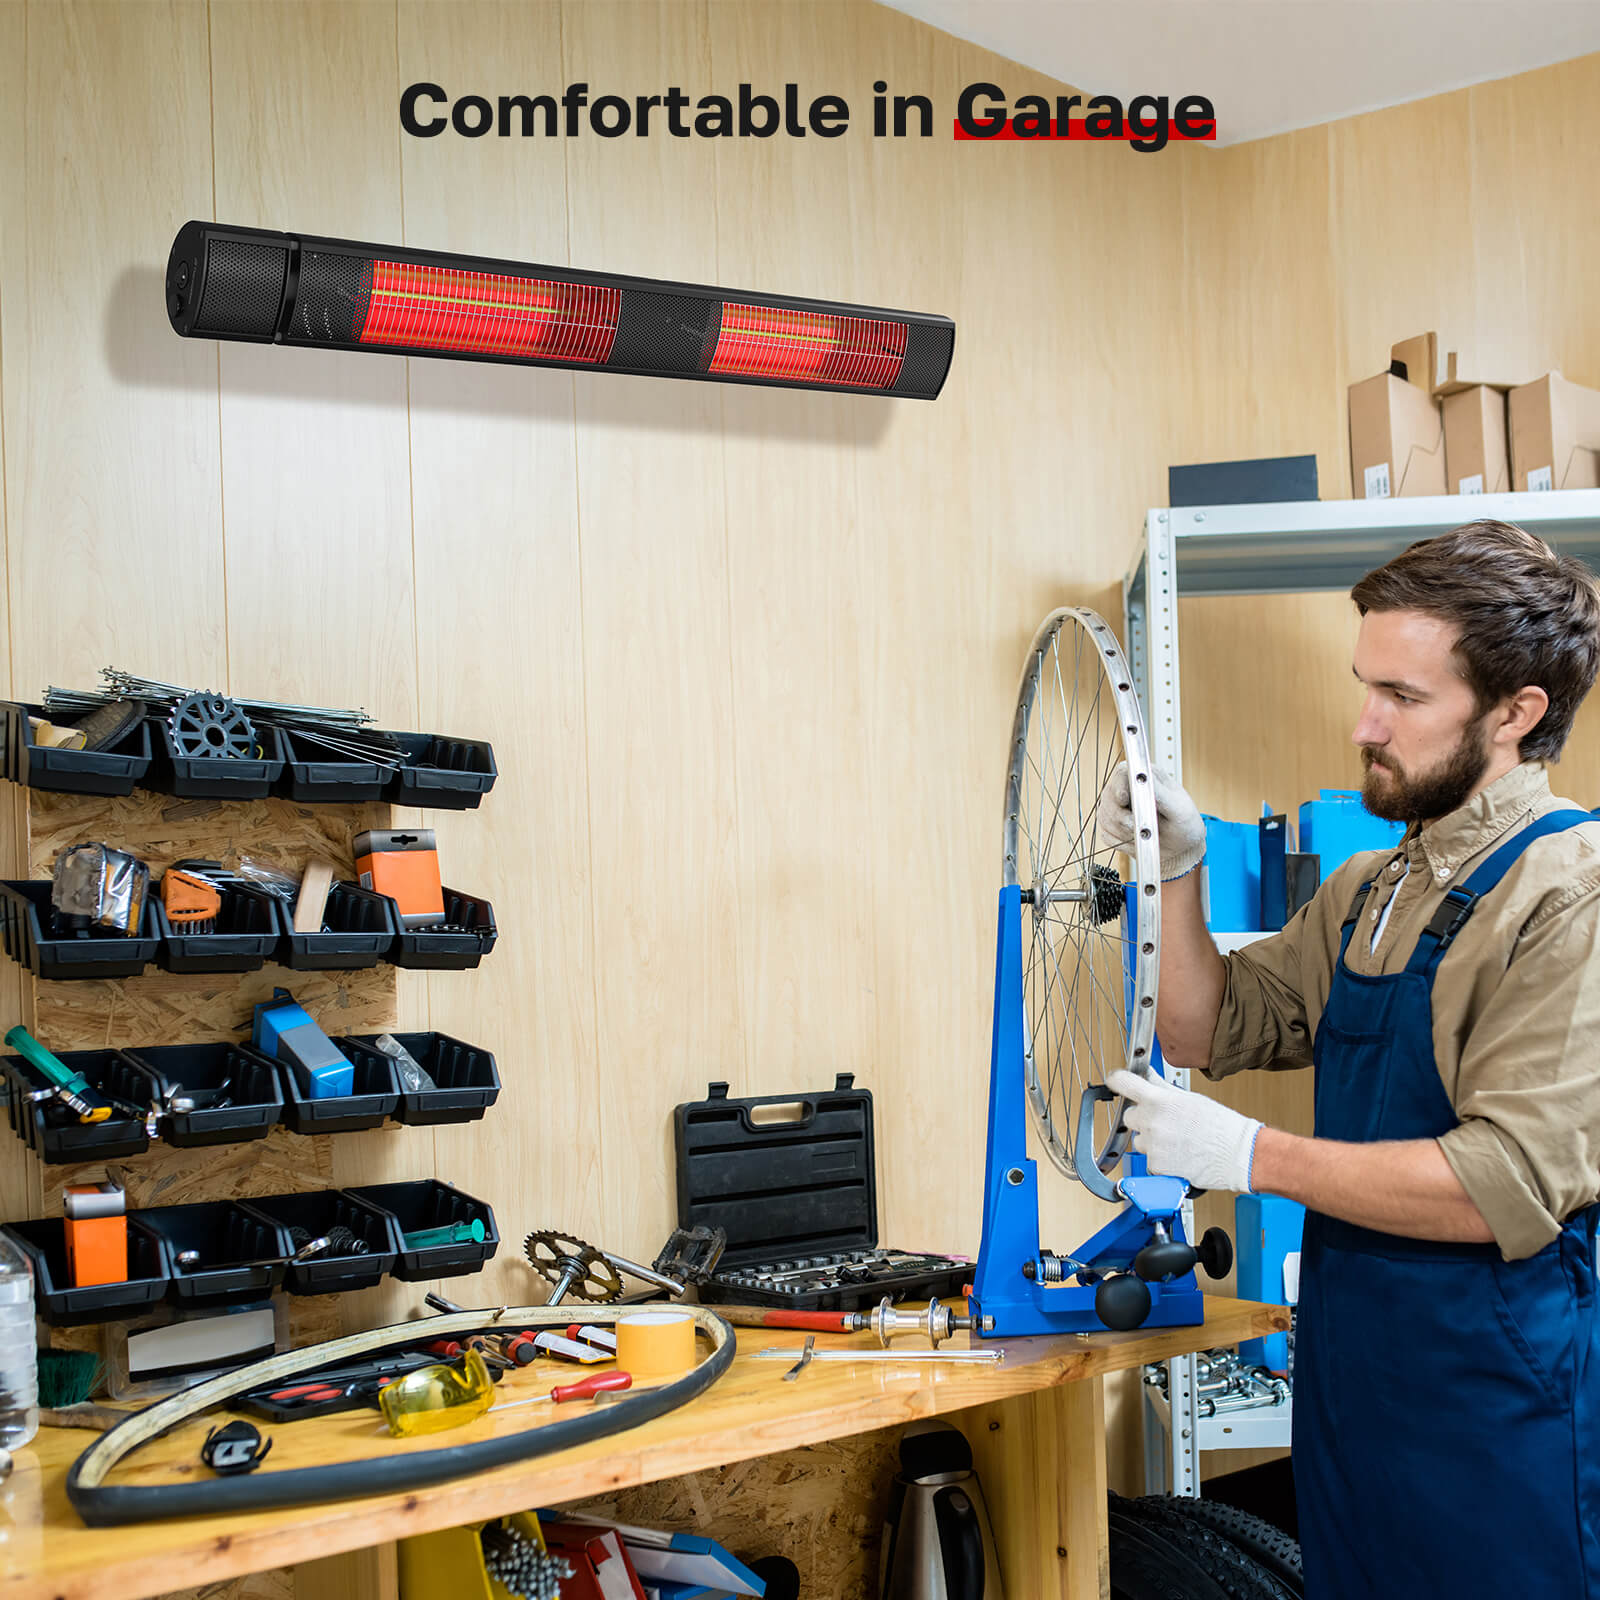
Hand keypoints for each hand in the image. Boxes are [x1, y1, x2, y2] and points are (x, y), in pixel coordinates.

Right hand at [1095, 763, 1206, 881]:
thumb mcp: (1179, 808)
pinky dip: (1122, 842)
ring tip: (1145, 835)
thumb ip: (1160, 792)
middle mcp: (1126, 790)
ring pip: (1105, 819)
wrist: (1181, 848)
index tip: (1124, 800)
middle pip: (1108, 798)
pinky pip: (1107, 835)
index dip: (1119, 786)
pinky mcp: (1111, 827)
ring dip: (1125, 832)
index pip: (1122, 773)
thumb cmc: (1184, 825)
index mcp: (1145, 778)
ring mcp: (1115, 808)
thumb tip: (1144, 778)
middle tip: (1144, 827)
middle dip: (1125, 818)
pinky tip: (1138, 841)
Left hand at [1106, 1068, 1261, 1192]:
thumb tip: (1149, 1076)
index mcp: (1159, 1100)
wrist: (1238, 1155)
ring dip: (1151, 1140)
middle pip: (1129, 1116)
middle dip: (1142, 1118)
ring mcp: (1152, 1145)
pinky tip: (1179, 1155)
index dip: (1117, 1081)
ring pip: (1138, 1140)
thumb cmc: (1221, 1126)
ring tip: (1177, 1141)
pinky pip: (1149, 1160)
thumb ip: (1164, 1088)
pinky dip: (1160, 1159)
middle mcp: (1151, 1121)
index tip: (1115, 1082)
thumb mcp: (1191, 1099)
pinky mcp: (1156, 1166)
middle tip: (1164, 1122)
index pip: (1123, 1083)